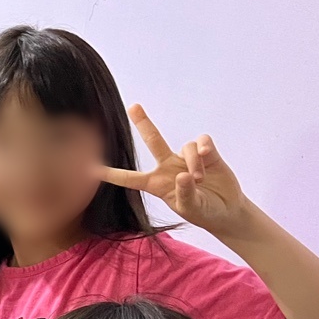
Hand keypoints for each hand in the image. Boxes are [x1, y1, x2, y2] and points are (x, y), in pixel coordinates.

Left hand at [97, 104, 252, 236]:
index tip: (91, 169)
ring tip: (199, 179)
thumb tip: (183, 175)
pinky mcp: (206, 154)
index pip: (130, 178)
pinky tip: (205, 156)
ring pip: (185, 146)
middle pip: (154, 140)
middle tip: (133, 106)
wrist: (226, 210)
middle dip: (144, 123)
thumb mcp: (190, 209)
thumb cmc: (203, 212)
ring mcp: (186, 158)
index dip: (112, 174)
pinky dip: (203, 148)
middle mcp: (168, 167)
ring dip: (192, 162)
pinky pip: (201, 141)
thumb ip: (184, 194)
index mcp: (156, 184)